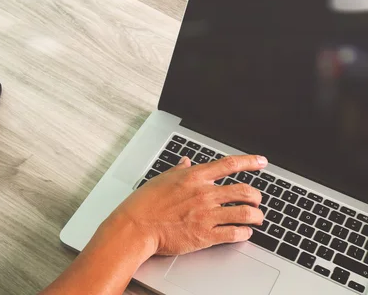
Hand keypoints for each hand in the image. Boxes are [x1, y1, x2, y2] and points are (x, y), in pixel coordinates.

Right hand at [106, 155, 266, 256]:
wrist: (136, 227)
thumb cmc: (144, 204)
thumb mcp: (162, 180)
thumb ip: (179, 171)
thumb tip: (186, 162)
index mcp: (194, 177)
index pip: (229, 164)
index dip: (250, 161)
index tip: (261, 162)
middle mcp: (204, 194)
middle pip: (244, 190)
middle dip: (256, 195)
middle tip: (257, 199)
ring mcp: (206, 215)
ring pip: (245, 213)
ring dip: (256, 215)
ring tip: (257, 218)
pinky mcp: (205, 235)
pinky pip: (235, 234)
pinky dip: (245, 233)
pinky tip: (245, 233)